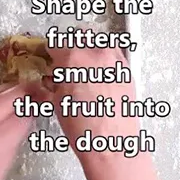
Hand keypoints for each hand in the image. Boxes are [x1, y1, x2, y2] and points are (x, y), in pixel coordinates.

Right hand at [42, 47, 179, 179]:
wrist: (113, 144)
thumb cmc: (86, 129)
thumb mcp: (58, 103)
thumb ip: (55, 81)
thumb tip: (55, 77)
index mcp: (73, 59)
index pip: (56, 42)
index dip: (51, 51)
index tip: (50, 57)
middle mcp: (97, 55)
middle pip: (80, 34)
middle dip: (72, 43)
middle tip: (66, 58)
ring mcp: (116, 62)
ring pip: (101, 40)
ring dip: (91, 46)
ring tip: (85, 63)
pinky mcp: (128, 72)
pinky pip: (116, 54)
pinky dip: (107, 57)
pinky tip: (101, 73)